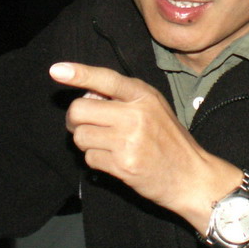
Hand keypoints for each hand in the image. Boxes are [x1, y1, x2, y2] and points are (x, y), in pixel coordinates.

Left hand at [49, 62, 244, 232]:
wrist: (191, 176)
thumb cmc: (169, 140)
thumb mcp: (154, 108)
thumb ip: (125, 98)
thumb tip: (86, 94)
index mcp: (144, 96)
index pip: (106, 79)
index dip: (79, 73)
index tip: (57, 71)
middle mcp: (136, 115)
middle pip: (79, 110)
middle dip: (75, 120)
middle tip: (85, 125)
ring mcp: (129, 141)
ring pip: (80, 136)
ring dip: (87, 142)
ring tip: (108, 145)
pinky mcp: (123, 165)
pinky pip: (90, 159)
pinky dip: (96, 161)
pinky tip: (115, 161)